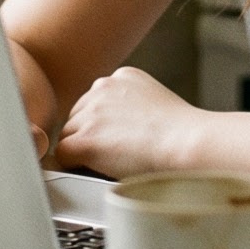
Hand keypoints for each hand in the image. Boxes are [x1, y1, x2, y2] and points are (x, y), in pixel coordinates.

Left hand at [57, 66, 201, 178]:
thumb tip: (115, 127)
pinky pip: (63, 156)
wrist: (187, 144)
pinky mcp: (85, 139)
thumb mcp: (156, 102)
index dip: (105, 125)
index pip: (95, 101)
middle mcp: (102, 88)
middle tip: (116, 154)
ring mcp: (91, 113)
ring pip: (69, 136)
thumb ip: (130, 106)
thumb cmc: (182, 133)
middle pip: (78, 117)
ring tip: (112, 163)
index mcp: (121, 77)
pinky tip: (94, 171)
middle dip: (91, 136)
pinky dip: (75, 166)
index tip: (121, 137)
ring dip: (84, 151)